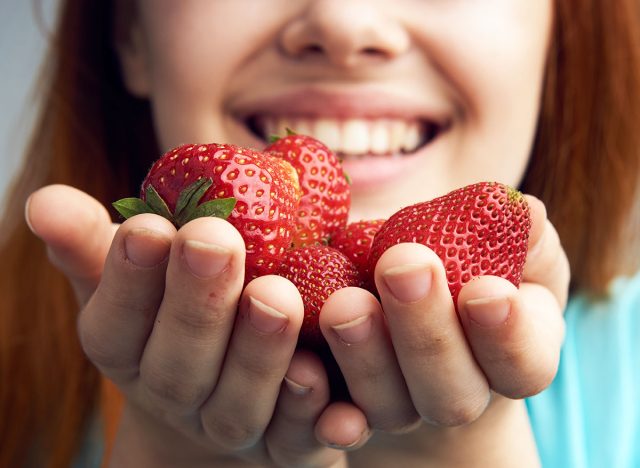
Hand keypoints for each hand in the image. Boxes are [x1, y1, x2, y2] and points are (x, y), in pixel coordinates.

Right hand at [26, 185, 369, 467]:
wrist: (222, 391)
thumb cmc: (172, 314)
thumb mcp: (135, 276)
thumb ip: (96, 244)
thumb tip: (43, 201)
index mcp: (131, 356)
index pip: (116, 327)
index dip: (129, 280)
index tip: (149, 226)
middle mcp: (179, 400)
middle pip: (179, 368)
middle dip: (196, 304)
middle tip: (215, 241)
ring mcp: (233, 430)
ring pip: (238, 407)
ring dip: (257, 354)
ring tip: (278, 296)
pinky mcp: (288, 446)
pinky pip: (297, 439)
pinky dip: (309, 411)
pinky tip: (321, 370)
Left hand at [317, 195, 568, 462]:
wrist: (417, 332)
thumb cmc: (467, 279)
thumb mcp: (504, 256)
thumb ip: (518, 239)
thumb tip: (527, 211)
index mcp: (511, 361)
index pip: (525, 366)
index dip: (508, 337)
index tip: (485, 289)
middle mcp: (458, 396)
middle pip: (452, 393)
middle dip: (426, 330)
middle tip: (402, 266)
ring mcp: (400, 410)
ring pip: (387, 405)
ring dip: (364, 355)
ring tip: (342, 301)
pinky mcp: (348, 407)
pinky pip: (330, 416)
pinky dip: (311, 397)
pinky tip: (298, 364)